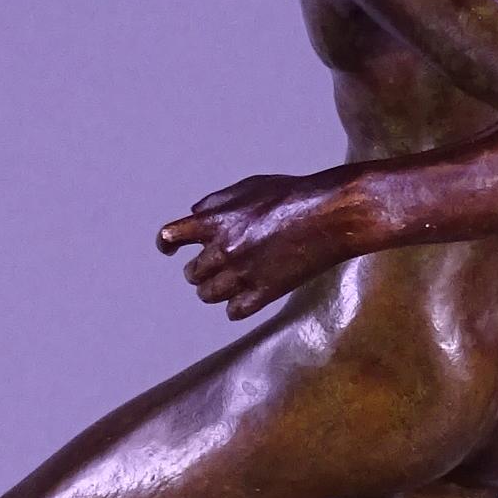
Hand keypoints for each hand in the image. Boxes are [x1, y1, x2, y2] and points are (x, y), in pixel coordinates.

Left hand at [157, 170, 364, 317]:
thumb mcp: (250, 185)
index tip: (168, 250)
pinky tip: (245, 297)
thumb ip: (217, 201)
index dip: (166, 245)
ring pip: (207, 295)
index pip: (171, 237)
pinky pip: (233, 312)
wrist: (331, 215)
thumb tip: (193, 214)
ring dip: (213, 290)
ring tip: (228, 282)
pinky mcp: (264, 293)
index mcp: (217, 220)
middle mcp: (224, 249)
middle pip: (191, 273)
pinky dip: (235, 307)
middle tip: (212, 267)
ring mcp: (243, 274)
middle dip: (198, 270)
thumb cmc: (293, 194)